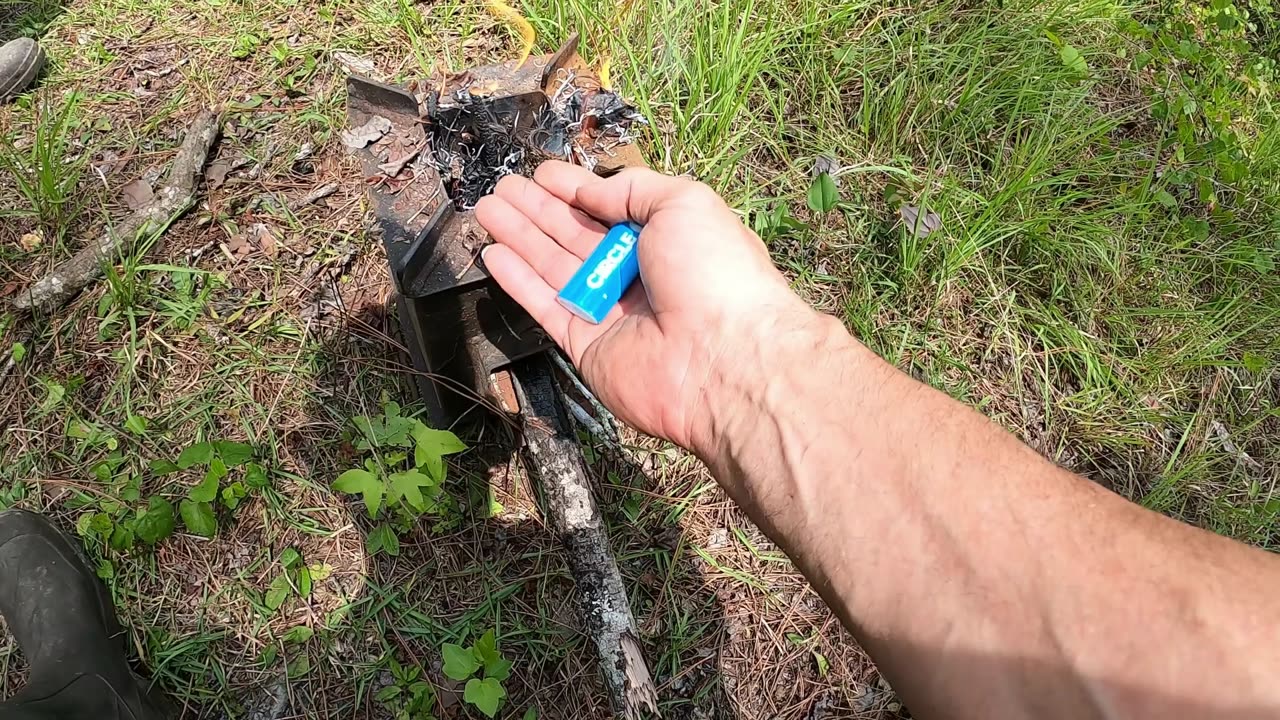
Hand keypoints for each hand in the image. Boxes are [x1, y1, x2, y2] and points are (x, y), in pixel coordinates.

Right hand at [476, 161, 815, 450]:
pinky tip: (494, 253)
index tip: (542, 173)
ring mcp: (610, 311)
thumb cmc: (716, 274)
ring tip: (487, 208)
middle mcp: (637, 274)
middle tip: (503, 188)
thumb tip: (590, 190)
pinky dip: (519, 281)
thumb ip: (633, 189)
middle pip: (576, 236)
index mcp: (667, 239)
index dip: (576, 190)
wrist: (724, 359)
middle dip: (538, 210)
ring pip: (554, 268)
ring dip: (520, 237)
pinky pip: (546, 307)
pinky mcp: (587, 346)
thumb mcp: (684, 203)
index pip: (611, 208)